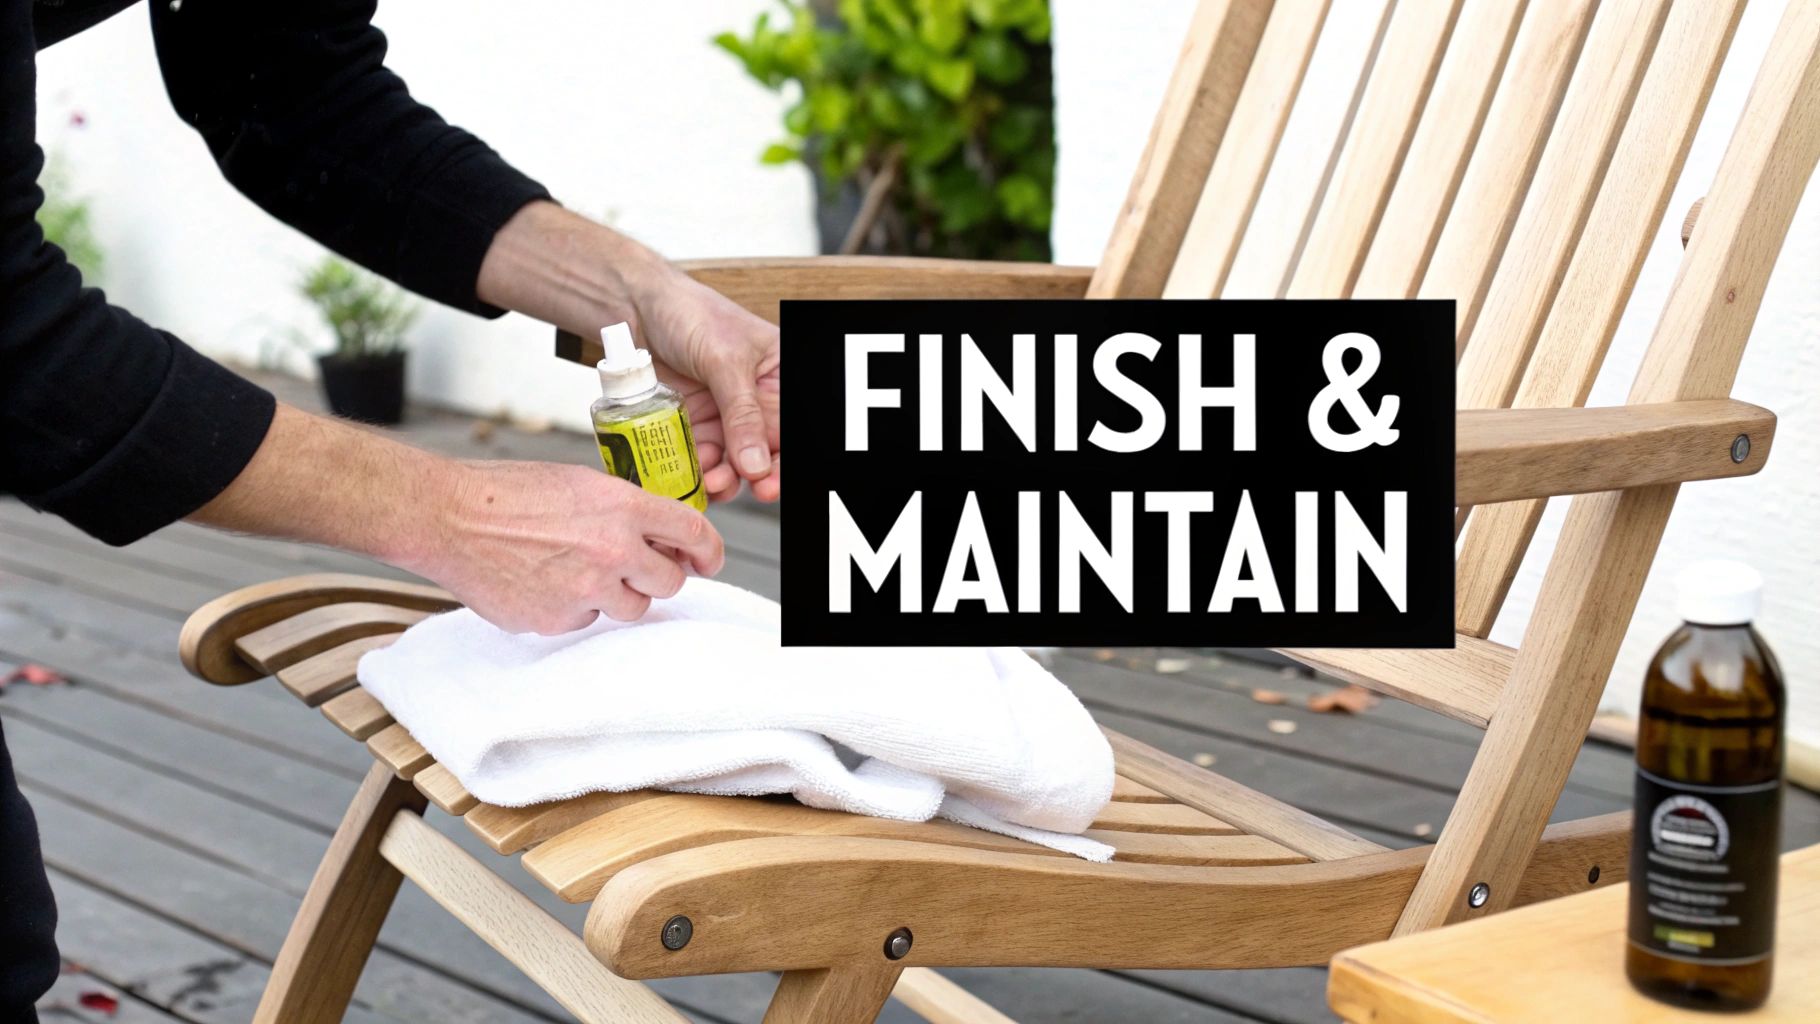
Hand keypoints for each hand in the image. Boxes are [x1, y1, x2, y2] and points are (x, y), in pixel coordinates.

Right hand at [418, 460, 726, 633]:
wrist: (449, 518)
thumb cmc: (505, 493)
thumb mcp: (579, 483)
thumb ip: (623, 510)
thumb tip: (655, 535)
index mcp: (622, 507)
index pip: (692, 533)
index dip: (708, 550)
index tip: (707, 559)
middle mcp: (612, 550)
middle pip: (670, 581)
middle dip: (657, 575)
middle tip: (634, 567)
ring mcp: (586, 590)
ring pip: (631, 608)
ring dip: (615, 594)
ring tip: (575, 569)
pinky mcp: (558, 621)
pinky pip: (585, 622)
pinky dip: (573, 608)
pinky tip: (544, 582)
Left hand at [630, 266, 779, 503]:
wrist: (634, 307)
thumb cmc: (690, 314)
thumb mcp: (724, 360)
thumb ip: (742, 413)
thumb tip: (756, 462)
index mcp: (777, 378)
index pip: (787, 427)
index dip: (782, 458)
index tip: (769, 481)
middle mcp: (754, 401)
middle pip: (764, 451)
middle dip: (755, 475)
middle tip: (743, 488)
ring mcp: (723, 416)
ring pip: (732, 462)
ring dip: (723, 477)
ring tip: (709, 480)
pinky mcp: (693, 425)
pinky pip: (700, 458)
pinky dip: (696, 471)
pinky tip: (690, 474)